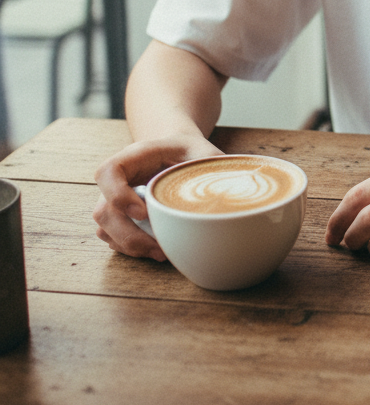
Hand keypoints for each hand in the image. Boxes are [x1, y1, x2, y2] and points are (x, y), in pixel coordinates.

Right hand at [93, 134, 221, 258]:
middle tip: (158, 247)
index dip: (118, 194)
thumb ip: (213, 166)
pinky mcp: (119, 217)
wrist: (178, 151)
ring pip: (105, 228)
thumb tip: (232, 192)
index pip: (108, 172)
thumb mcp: (204, 152)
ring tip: (161, 253)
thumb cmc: (190, 152)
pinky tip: (156, 250)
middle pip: (103, 210)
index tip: (144, 212)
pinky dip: (131, 248)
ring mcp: (114, 199)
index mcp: (135, 156)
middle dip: (128, 234)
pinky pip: (113, 237)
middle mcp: (118, 179)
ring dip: (130, 246)